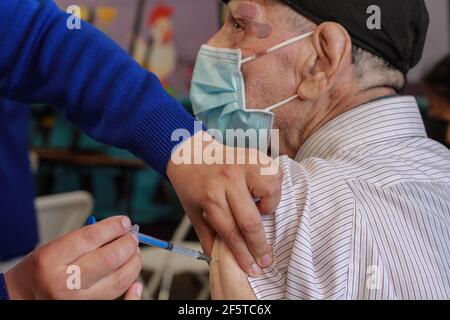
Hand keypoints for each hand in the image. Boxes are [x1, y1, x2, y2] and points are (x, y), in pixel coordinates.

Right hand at [4, 216, 141, 299]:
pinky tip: (136, 277)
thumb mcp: (53, 247)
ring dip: (133, 262)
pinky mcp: (88, 308)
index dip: (114, 227)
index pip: (92, 237)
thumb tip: (120, 230)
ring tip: (133, 252)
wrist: (21, 298)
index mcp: (51, 259)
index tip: (125, 222)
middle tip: (132, 237)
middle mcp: (63, 282)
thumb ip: (85, 238)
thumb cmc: (39, 270)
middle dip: (128, 243)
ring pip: (119, 279)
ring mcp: (76, 300)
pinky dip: (132, 288)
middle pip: (109, 258)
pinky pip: (118, 298)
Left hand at [167, 132, 281, 276]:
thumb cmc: (193, 184)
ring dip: (270, 206)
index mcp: (210, 197)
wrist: (190, 152)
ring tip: (260, 209)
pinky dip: (274, 186)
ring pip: (270, 191)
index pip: (231, 233)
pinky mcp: (254, 156)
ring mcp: (243, 165)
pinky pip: (275, 173)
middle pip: (251, 220)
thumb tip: (220, 260)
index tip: (253, 269)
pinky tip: (262, 192)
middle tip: (266, 259)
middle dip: (260, 246)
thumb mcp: (194, 212)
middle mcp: (227, 181)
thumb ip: (209, 237)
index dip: (243, 255)